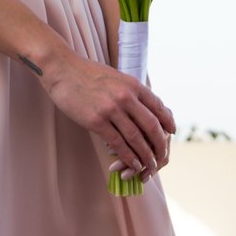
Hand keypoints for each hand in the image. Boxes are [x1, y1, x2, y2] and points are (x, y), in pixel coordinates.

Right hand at [39, 52, 175, 182]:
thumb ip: (131, 92)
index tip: (172, 133)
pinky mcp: (96, 121)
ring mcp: (111, 109)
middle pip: (151, 126)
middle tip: (163, 156)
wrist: (63, 69)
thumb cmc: (88, 73)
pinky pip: (117, 143)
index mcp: (133, 85)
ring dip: (146, 155)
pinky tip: (133, 164)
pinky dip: (128, 156)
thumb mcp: (116, 77)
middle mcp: (126, 97)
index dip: (168, 123)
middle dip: (160, 145)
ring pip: (136, 138)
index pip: (158, 107)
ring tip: (151, 166)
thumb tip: (146, 108)